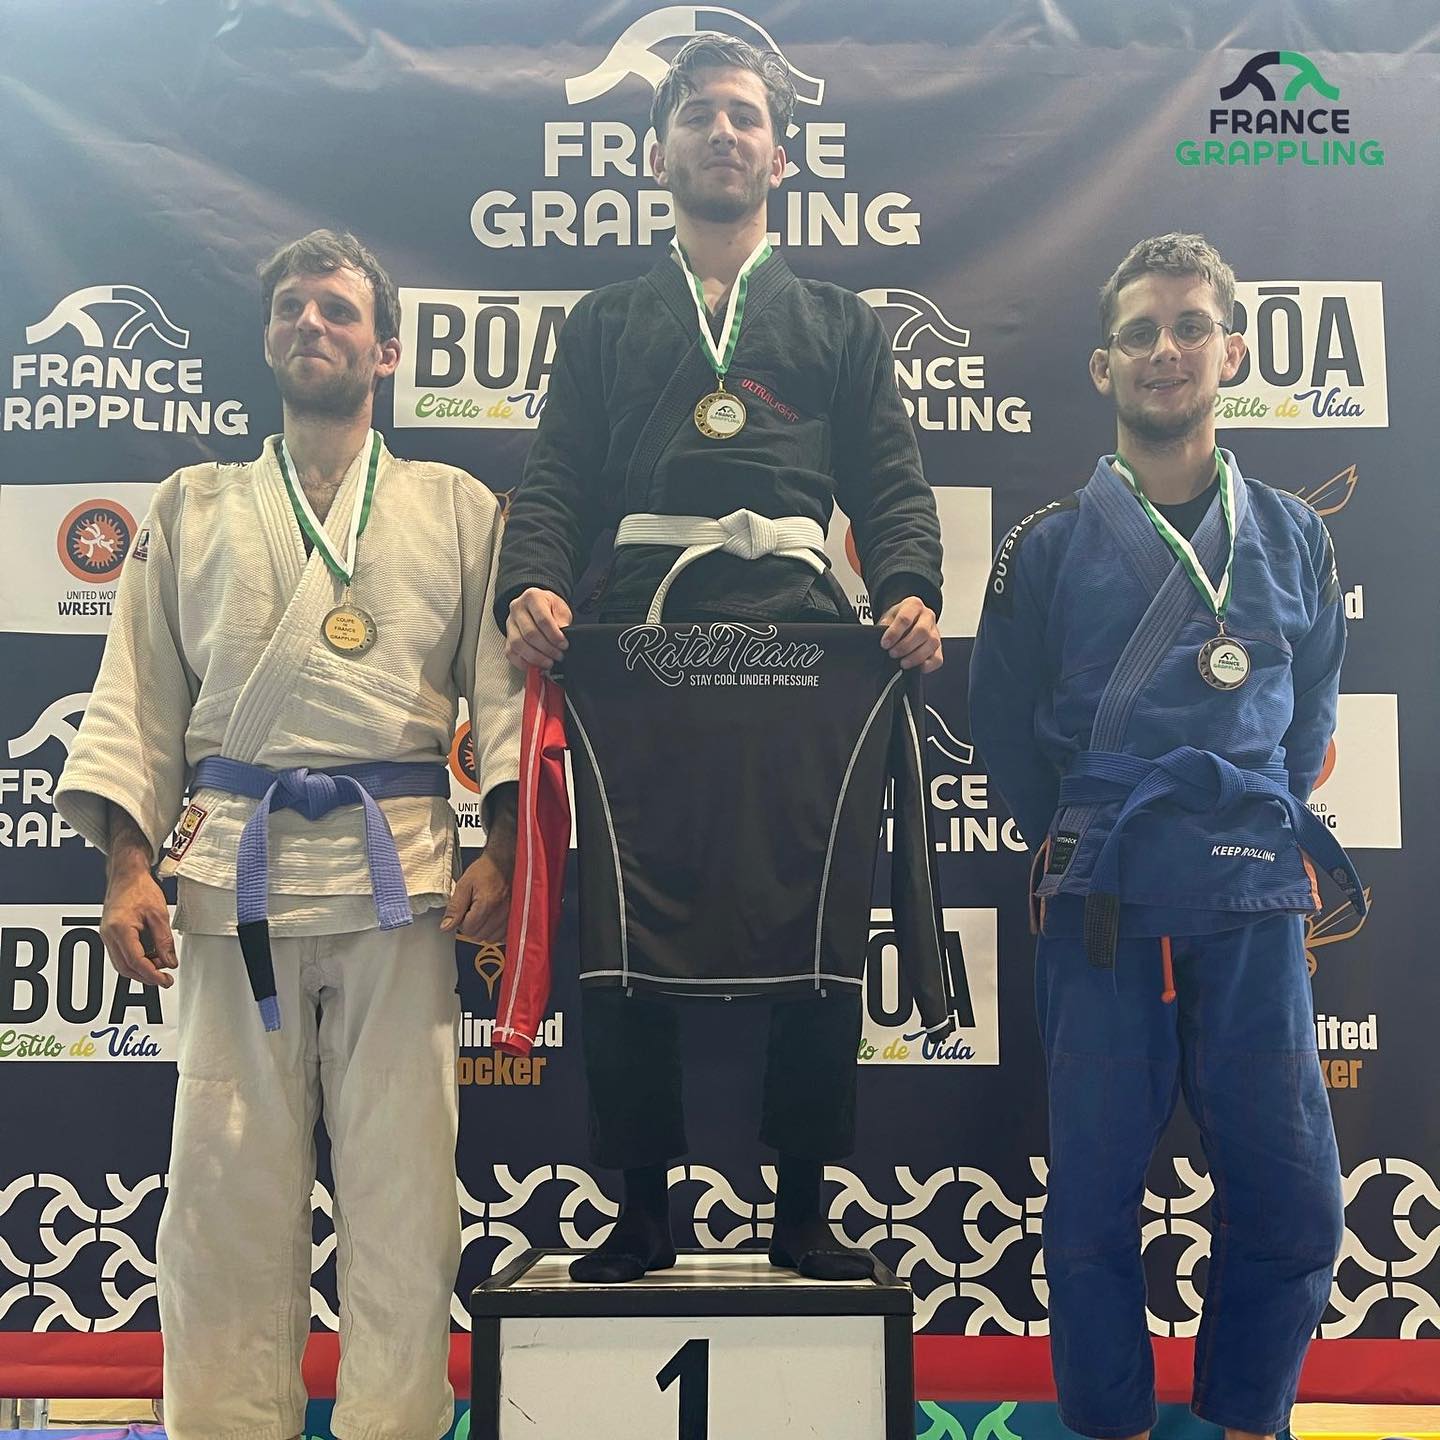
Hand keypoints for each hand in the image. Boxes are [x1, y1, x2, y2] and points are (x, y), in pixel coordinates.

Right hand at [100, 866, 178, 987]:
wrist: (127, 875)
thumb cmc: (140, 889)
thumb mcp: (159, 915)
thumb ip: (164, 941)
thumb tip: (169, 962)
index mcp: (120, 929)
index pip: (135, 961)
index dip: (152, 974)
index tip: (165, 980)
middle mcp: (109, 935)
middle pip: (125, 967)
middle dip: (145, 976)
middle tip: (164, 978)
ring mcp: (106, 935)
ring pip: (121, 963)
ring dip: (140, 968)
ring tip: (160, 964)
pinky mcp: (109, 934)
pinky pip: (120, 954)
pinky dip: (135, 959)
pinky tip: (150, 955)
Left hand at [440, 851, 510, 942]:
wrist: (504, 861)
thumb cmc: (486, 869)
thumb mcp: (464, 884)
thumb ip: (455, 907)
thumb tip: (447, 926)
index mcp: (487, 904)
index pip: (468, 929)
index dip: (461, 922)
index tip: (464, 911)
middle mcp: (501, 912)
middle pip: (479, 936)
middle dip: (472, 927)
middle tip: (472, 912)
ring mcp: (511, 915)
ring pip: (491, 939)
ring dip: (484, 931)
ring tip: (483, 915)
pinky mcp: (517, 917)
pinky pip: (504, 936)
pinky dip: (496, 932)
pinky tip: (492, 920)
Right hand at [505, 588, 571, 669]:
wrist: (538, 605)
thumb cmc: (550, 607)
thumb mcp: (560, 609)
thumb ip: (562, 622)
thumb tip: (561, 640)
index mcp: (532, 597)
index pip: (542, 619)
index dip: (554, 635)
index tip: (563, 645)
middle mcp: (517, 609)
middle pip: (529, 634)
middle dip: (546, 648)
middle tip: (558, 655)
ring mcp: (510, 623)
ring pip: (518, 645)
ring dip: (535, 658)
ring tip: (548, 662)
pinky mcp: (507, 637)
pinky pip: (511, 653)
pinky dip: (523, 663)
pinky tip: (535, 666)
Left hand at [877, 596, 942, 672]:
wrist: (906, 619)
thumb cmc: (897, 619)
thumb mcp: (888, 617)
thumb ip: (885, 626)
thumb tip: (883, 640)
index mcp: (914, 605)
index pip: (905, 618)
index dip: (894, 633)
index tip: (885, 644)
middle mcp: (927, 616)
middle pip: (921, 631)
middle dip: (905, 646)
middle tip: (893, 654)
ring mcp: (935, 631)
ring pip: (932, 644)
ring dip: (916, 656)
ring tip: (903, 663)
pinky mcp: (939, 646)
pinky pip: (938, 657)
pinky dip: (929, 665)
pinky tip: (918, 668)